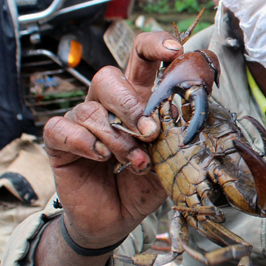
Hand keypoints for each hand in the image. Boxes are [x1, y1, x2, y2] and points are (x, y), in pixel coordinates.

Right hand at [41, 31, 183, 248]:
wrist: (117, 219)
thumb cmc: (144, 183)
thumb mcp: (172, 157)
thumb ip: (182, 132)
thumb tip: (205, 108)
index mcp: (138, 98)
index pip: (141, 57)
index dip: (155, 45)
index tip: (176, 51)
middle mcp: (108, 104)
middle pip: (108, 77)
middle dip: (130, 103)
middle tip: (150, 132)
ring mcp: (82, 121)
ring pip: (91, 109)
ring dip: (117, 138)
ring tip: (136, 162)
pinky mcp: (60, 143)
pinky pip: (62, 128)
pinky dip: (84, 142)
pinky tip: (100, 158)